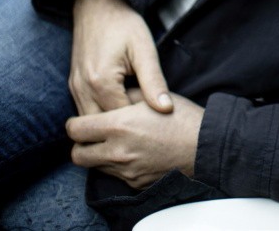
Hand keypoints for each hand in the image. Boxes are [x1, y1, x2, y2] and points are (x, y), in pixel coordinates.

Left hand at [67, 89, 204, 188]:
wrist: (204, 145)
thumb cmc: (180, 117)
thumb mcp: (152, 97)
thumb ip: (126, 95)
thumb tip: (113, 96)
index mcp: (119, 125)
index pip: (76, 130)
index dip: (74, 124)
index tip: (80, 120)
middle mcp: (117, 151)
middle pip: (77, 155)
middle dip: (80, 144)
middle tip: (91, 134)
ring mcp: (125, 170)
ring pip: (94, 166)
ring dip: (97, 154)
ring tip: (112, 141)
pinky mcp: (134, 183)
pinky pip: (114, 174)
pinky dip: (115, 164)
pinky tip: (130, 151)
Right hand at [70, 0, 172, 115]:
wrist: (98, 3)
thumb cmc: (124, 23)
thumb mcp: (144, 49)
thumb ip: (154, 81)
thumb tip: (166, 109)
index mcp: (101, 83)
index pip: (121, 120)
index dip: (141, 121)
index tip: (157, 117)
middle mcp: (83, 89)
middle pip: (102, 127)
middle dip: (124, 126)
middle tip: (146, 117)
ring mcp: (75, 87)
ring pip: (91, 121)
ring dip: (111, 121)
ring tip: (135, 110)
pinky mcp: (74, 84)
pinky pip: (85, 109)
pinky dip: (101, 112)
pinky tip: (122, 102)